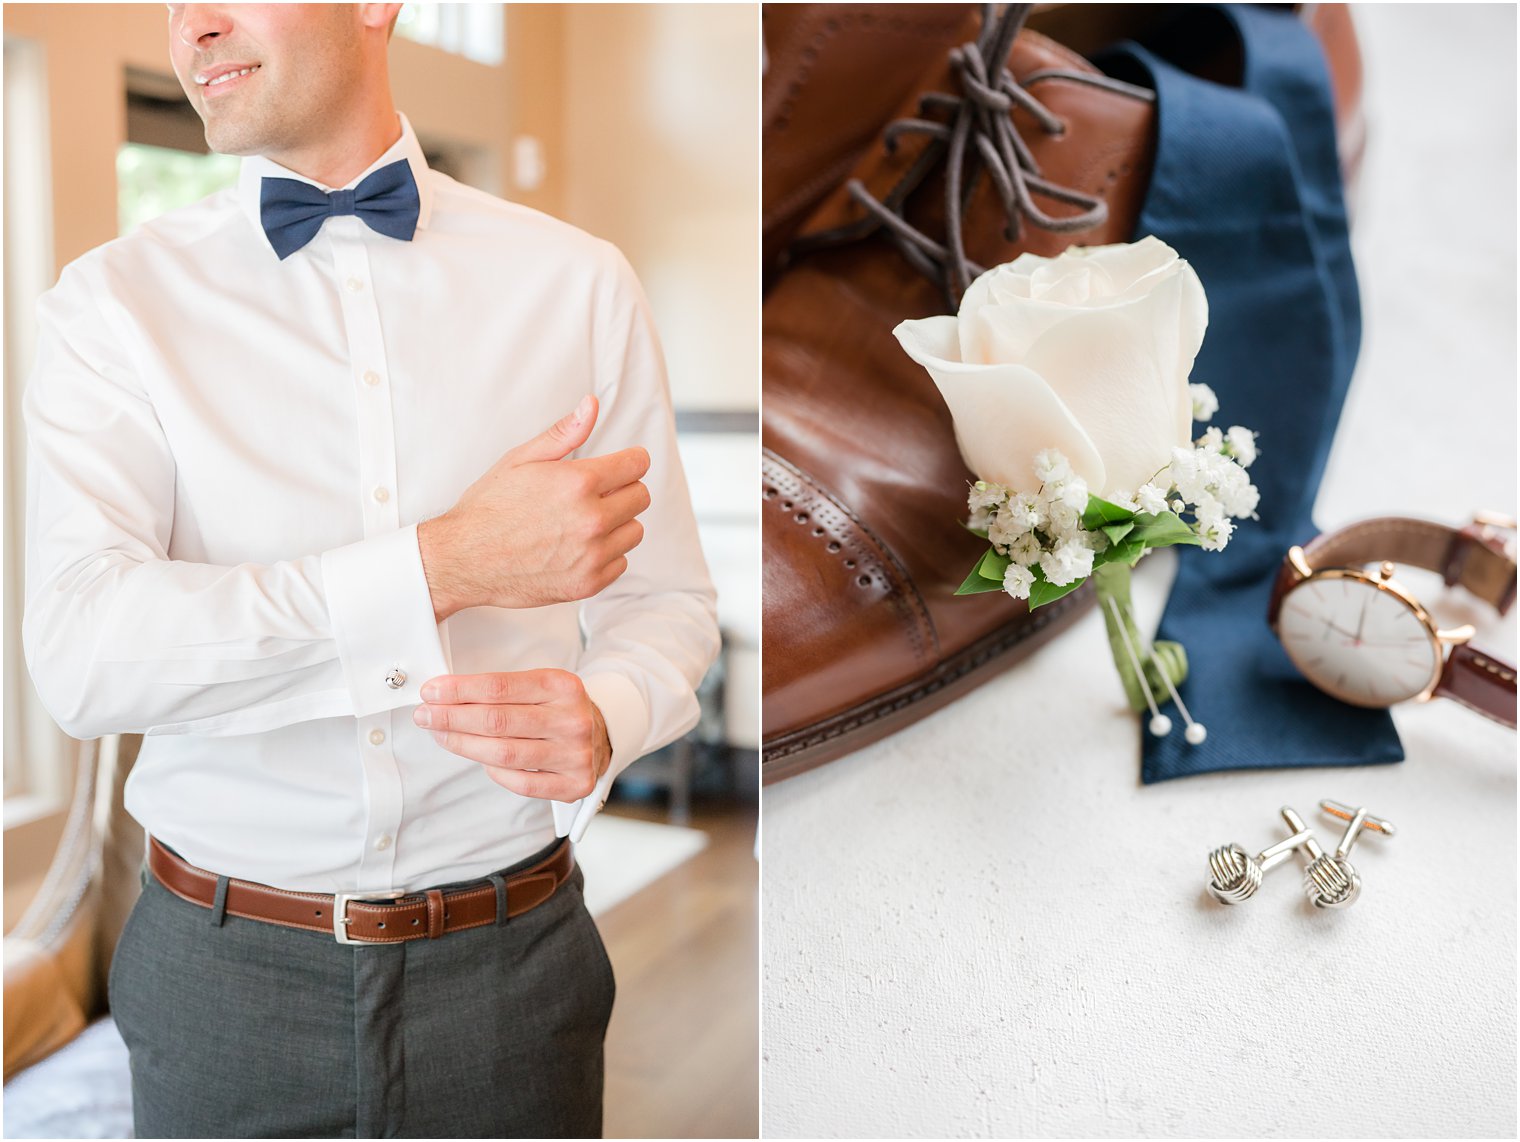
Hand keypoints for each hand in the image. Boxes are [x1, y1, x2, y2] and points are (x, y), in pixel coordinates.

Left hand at [416, 670, 611, 800]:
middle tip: (425, 715)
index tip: (431, 692)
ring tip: (440, 735)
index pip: (500, 687)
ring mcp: (576, 755)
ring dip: (463, 744)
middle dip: (453, 717)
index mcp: (564, 686)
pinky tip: (479, 759)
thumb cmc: (556, 709)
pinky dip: (493, 771)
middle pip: (498, 721)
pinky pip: (519, 783)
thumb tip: (443, 697)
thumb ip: (499, 691)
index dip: (460, 690)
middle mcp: (573, 720)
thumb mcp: (538, 687)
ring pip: (504, 754)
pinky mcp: (574, 785)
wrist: (602, 736)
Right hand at [418, 395, 650, 620]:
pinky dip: (606, 555)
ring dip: (617, 524)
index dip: (628, 461)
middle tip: (593, 495)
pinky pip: (621, 563)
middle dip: (622, 491)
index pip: (637, 464)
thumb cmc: (489, 507)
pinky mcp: (588, 583)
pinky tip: (578, 548)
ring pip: (634, 531)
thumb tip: (591, 405)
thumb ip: (563, 433)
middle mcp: (592, 519)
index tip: (618, 467)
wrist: (465, 559)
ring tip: (583, 522)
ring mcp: (592, 554)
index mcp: (580, 483)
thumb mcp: (521, 459)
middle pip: (640, 497)